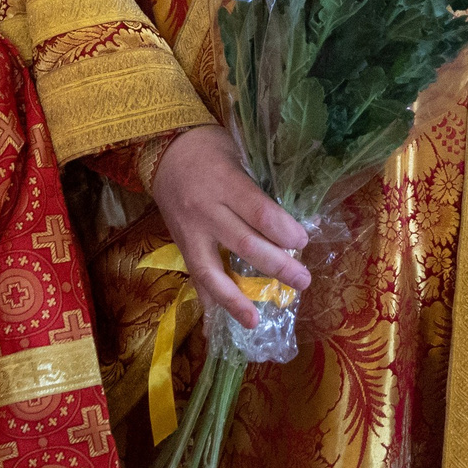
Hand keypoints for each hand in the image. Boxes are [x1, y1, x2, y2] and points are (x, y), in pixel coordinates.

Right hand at [148, 125, 310, 327]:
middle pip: (243, 243)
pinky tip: (217, 321)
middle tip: (302, 281)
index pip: (259, 212)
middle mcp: (206, 209)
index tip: (304, 242)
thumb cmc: (210, 147)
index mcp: (225, 182)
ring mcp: (189, 230)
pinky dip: (205, 298)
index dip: (284, 231)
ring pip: (211, 270)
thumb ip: (261, 189)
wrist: (163, 148)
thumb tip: (295, 222)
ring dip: (235, 298)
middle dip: (276, 266)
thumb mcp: (240, 156)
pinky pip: (192, 275)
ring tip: (255, 320)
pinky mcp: (179, 243)